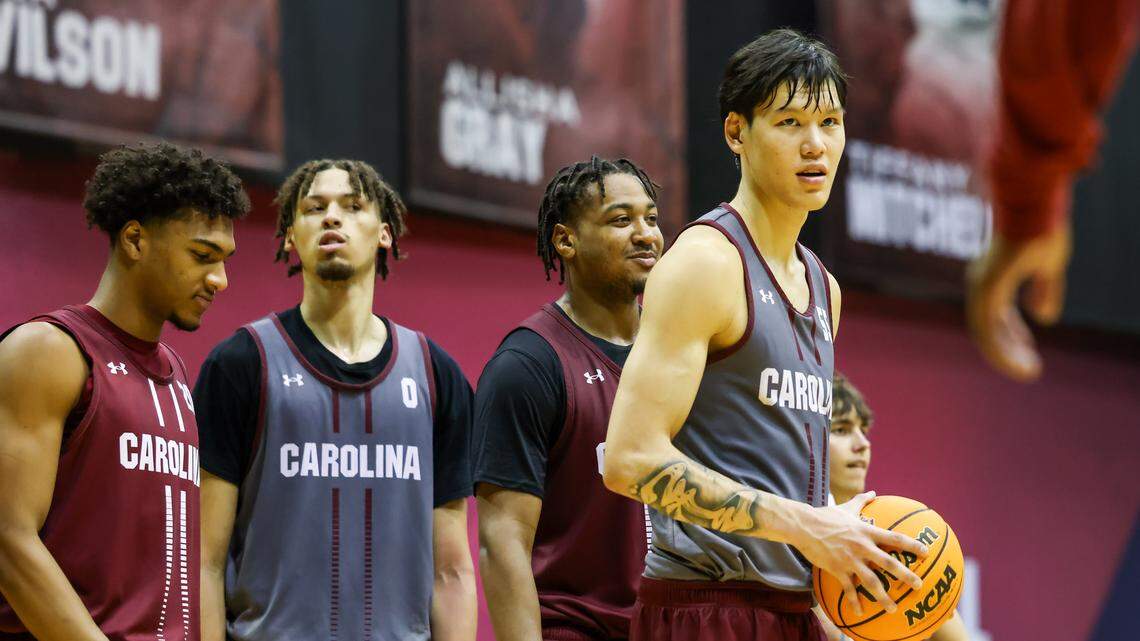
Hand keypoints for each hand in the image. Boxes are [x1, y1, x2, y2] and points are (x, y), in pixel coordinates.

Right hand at [790, 492, 926, 616]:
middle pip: (888, 563)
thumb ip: (861, 500)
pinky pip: (848, 588)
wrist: (804, 526)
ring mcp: (850, 559)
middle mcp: (862, 546)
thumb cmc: (825, 516)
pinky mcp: (837, 569)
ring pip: (871, 581)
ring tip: (893, 609)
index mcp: (866, 531)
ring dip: (883, 596)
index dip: (911, 545)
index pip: (894, 538)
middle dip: (905, 575)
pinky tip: (859, 612)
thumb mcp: (846, 507)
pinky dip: (854, 601)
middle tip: (918, 585)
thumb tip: (873, 492)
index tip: (925, 552)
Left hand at [966, 225, 1071, 381]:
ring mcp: (981, 286)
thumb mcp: (1048, 265)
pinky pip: (988, 329)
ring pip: (985, 334)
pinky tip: (1020, 361)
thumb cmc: (1040, 227)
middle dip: (1009, 351)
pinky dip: (1002, 348)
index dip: (1011, 336)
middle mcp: (982, 285)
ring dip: (1006, 356)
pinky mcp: (987, 288)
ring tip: (1028, 371)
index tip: (1027, 350)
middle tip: (1029, 368)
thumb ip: (1044, 290)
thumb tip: (1043, 317)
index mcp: (992, 280)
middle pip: (988, 329)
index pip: (995, 317)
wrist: (1034, 201)